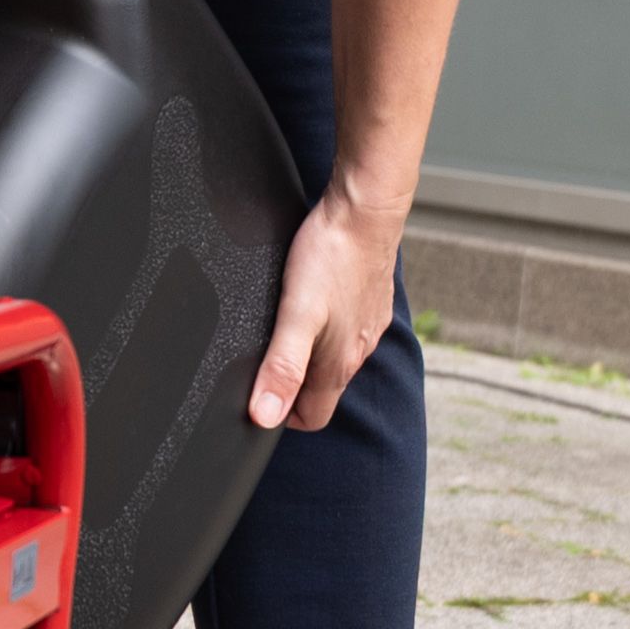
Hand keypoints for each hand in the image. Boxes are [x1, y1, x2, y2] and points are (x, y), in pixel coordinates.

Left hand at [248, 185, 406, 432]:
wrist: (365, 210)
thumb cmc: (330, 256)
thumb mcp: (295, 314)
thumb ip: (282, 365)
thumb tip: (265, 416)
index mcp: (338, 363)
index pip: (312, 417)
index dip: (282, 414)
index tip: (259, 397)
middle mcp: (357, 350)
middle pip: (322, 389)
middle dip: (292, 386)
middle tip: (262, 363)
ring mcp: (367, 325)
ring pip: (335, 357)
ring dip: (308, 356)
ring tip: (282, 331)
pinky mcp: (370, 301)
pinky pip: (347, 328)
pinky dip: (326, 326)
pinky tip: (311, 303)